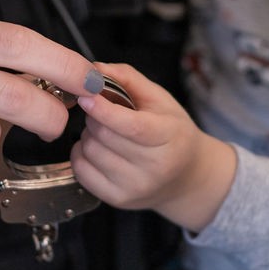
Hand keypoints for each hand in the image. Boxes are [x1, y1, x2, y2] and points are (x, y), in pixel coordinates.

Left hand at [71, 62, 235, 232]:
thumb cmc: (172, 132)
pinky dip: (81, 155)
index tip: (86, 95)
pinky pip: (81, 172)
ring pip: (90, 152)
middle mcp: (154, 167)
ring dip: (89, 135)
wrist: (187, 176)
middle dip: (95, 117)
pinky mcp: (119, 200)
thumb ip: (126, 78)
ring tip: (104, 132)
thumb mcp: (159, 98)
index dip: (104, 109)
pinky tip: (97, 149)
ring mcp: (136, 187)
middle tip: (102, 112)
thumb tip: (94, 69)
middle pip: (104, 136)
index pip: (131, 126)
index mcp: (169, 137)